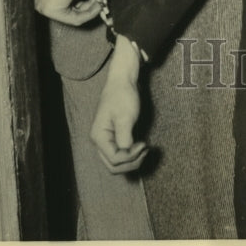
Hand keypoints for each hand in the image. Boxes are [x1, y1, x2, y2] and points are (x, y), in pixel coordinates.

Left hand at [34, 0, 102, 24]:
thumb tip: (93, 0)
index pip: (65, 5)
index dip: (85, 4)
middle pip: (70, 13)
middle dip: (90, 6)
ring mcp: (43, 5)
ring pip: (74, 16)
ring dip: (93, 6)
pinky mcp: (51, 10)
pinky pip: (76, 19)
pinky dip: (91, 12)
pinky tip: (99, 1)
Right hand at [91, 35, 149, 172]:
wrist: (123, 80)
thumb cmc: (123, 95)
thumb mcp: (125, 116)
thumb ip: (124, 138)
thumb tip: (127, 153)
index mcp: (99, 136)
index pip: (114, 159)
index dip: (131, 157)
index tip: (144, 144)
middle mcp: (100, 141)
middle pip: (113, 166)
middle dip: (131, 162)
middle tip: (145, 150)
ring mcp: (106, 140)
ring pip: (116, 162)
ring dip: (132, 160)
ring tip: (145, 149)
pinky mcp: (113, 137)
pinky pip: (120, 154)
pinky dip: (131, 154)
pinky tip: (142, 146)